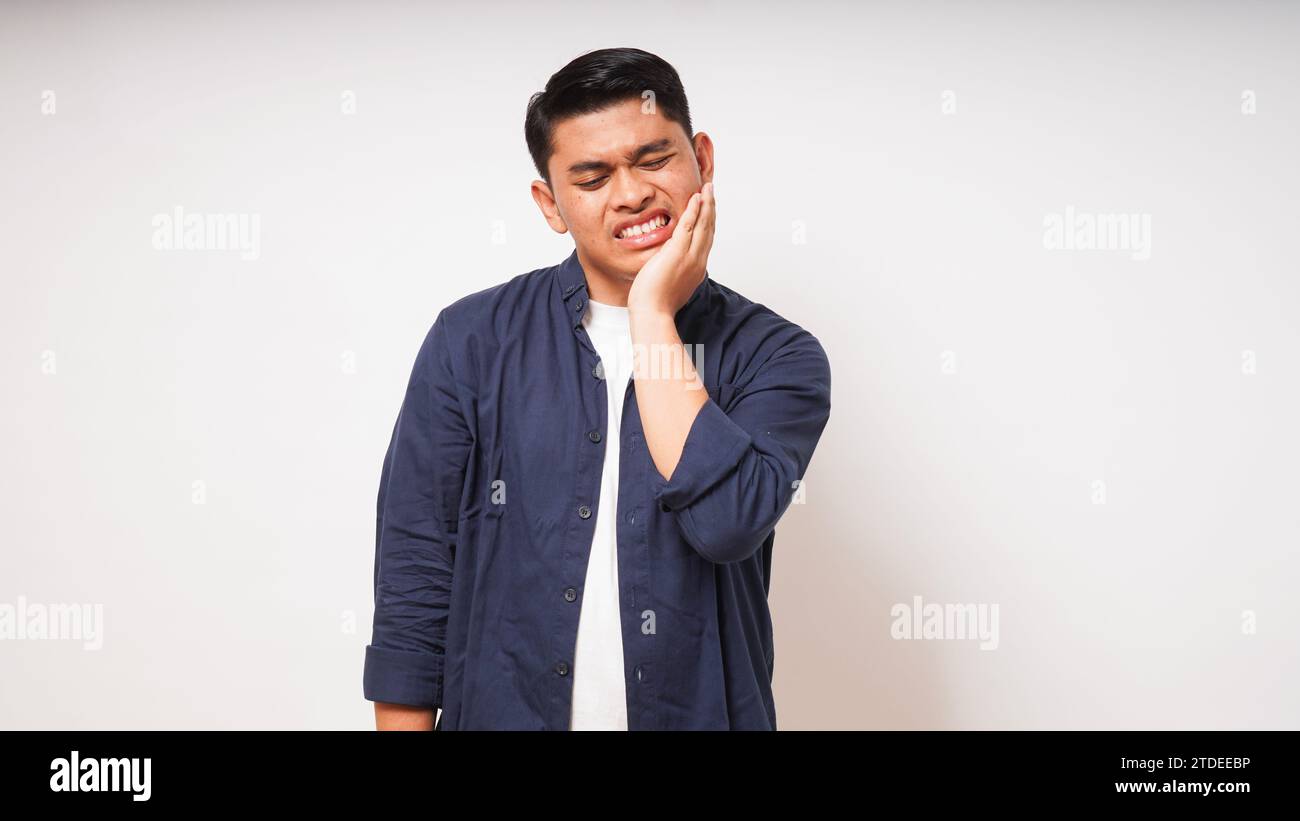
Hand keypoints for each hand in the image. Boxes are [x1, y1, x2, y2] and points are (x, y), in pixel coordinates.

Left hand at [627, 181, 714, 315]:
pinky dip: (694, 210)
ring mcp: (690, 257)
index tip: (708, 208)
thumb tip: (671, 262)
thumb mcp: (671, 284)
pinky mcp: (677, 253)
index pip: (706, 240)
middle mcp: (698, 261)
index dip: (708, 221)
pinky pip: (689, 226)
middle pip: (709, 229)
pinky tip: (696, 197)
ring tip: (707, 188)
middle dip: (711, 208)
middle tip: (711, 191)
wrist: (652, 313)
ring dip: (706, 204)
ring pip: (703, 225)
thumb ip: (675, 270)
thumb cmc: (656, 304)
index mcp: (696, 269)